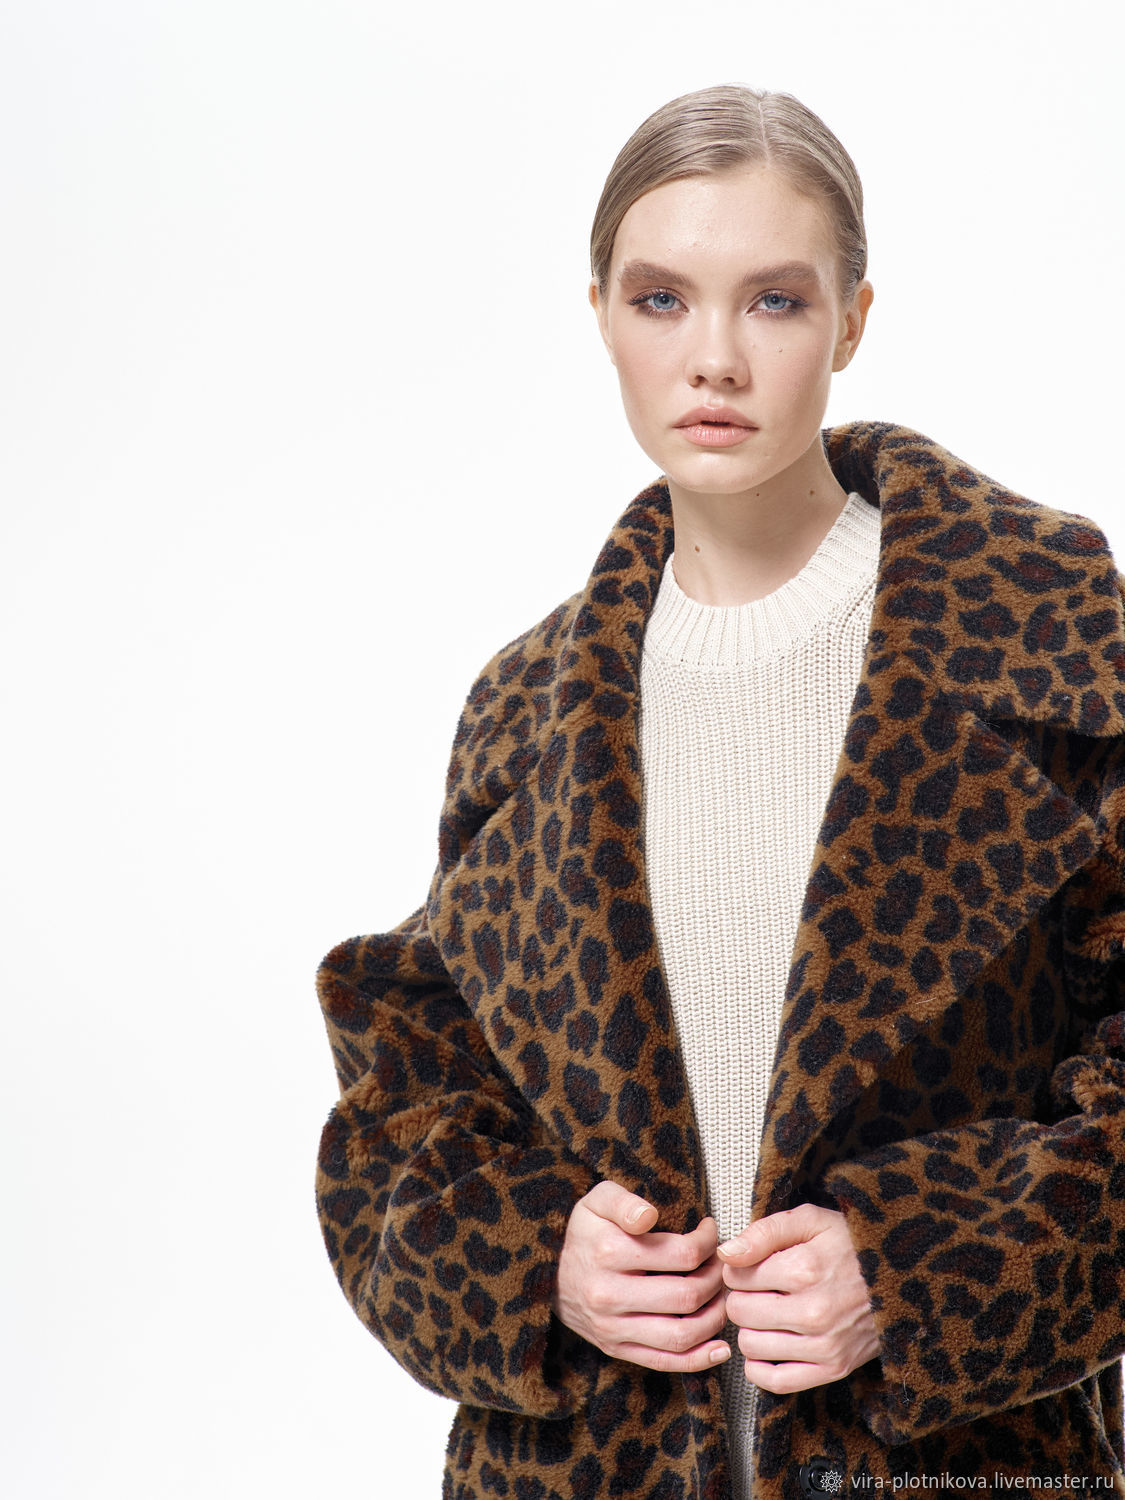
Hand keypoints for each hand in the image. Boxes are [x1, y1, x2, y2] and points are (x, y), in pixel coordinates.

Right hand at [552, 1179, 731, 1372]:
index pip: (682, 1253)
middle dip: (717, 1279)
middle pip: (687, 1295)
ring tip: (722, 1297)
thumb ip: (624, 1201)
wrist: (548, 1275)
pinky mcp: (616, 1349)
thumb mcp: (597, 1201)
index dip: (708, 1243)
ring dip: (714, 1317)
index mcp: (609, 1252)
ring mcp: (612, 1327)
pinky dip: (699, 1360)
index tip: (711, 1232)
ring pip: (681, 1334)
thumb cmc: (585, 1232)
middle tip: (722, 1266)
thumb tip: (649, 1215)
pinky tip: (720, 1347)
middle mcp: (609, 1294)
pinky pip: (664, 1362)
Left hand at [718, 1203, 878, 1393]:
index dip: (737, 1268)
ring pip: (750, 1345)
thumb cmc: (851, 1244)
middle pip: (739, 1311)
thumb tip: (726, 1253)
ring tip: (768, 1312)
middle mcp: (813, 1311)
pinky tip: (767, 1345)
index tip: (752, 1265)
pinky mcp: (834, 1368)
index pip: (736, 1276)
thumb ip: (764, 1232)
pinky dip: (760, 1367)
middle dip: (741, 1297)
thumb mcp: (811, 1220)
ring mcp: (824, 1345)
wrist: (902, 1278)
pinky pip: (776, 1381)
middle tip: (759, 1289)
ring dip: (751, 1328)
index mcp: (804, 1269)